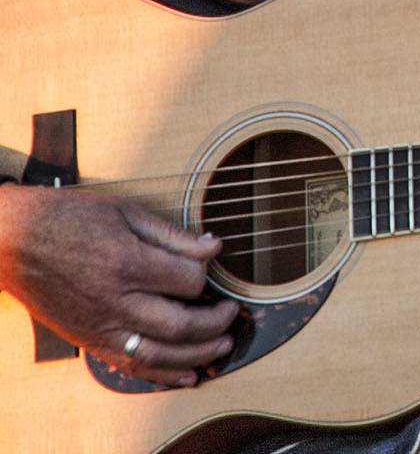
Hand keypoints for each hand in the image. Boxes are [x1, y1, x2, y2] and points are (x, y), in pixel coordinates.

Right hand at [0, 185, 237, 385]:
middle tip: (230, 312)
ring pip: (159, 353)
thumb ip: (172, 235)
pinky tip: (187, 374)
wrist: (11, 239)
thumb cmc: (66, 218)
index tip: (211, 264)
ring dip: (198, 354)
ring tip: (222, 345)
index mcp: (126, 264)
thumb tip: (214, 246)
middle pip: (181, 324)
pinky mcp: (88, 339)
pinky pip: (129, 365)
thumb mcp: (124, 212)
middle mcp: (114, 301)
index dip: (208, 273)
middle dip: (215, 322)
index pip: (189, 280)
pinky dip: (162, 374)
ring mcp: (99, 325)